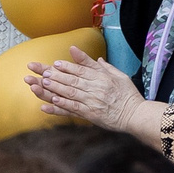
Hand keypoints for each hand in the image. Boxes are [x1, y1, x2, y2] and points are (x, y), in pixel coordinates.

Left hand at [25, 47, 148, 135]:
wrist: (136, 115)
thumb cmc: (128, 95)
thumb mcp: (119, 76)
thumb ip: (104, 67)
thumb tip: (96, 58)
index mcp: (101, 78)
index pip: (80, 70)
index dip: (66, 67)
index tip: (54, 63)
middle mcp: (95, 88)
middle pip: (70, 80)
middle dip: (52, 74)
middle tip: (37, 71)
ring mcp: (91, 102)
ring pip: (68, 93)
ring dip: (52, 88)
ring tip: (38, 83)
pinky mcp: (90, 115)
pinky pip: (72, 110)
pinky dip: (59, 107)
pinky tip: (48, 104)